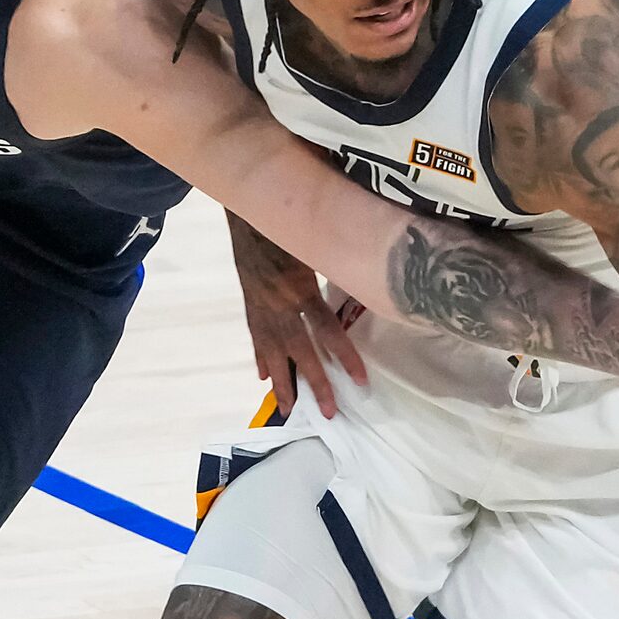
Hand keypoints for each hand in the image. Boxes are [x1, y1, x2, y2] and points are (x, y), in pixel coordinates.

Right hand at [231, 220, 365, 418]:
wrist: (247, 204)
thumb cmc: (288, 218)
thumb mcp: (317, 237)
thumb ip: (341, 258)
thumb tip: (371, 269)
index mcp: (299, 287)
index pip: (327, 330)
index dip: (345, 357)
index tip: (360, 382)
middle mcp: (279, 303)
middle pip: (300, 351)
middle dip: (314, 384)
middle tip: (329, 413)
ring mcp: (260, 306)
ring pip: (273, 352)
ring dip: (282, 383)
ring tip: (287, 409)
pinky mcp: (249, 302)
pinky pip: (255, 336)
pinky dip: (260, 357)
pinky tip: (263, 375)